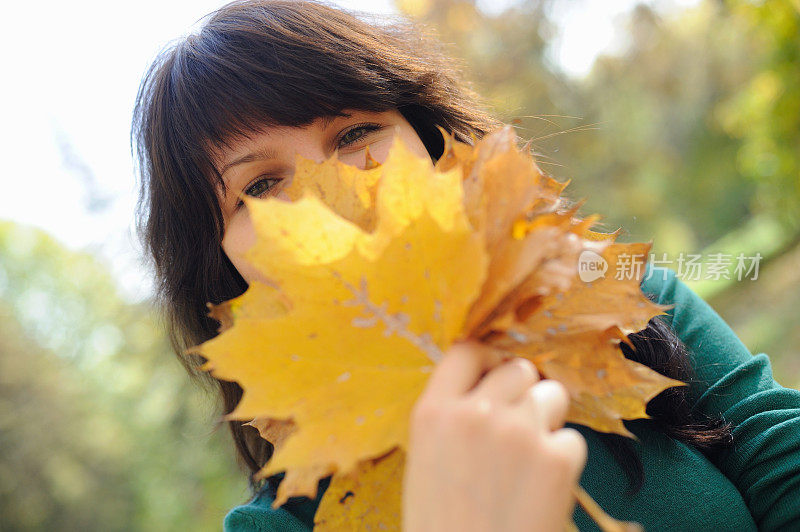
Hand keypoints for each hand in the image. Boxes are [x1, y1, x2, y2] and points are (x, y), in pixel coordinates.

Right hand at [403, 341, 586, 531]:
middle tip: (519, 424)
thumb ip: (453, 415)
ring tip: (529, 460)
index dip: (487, 360)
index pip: (467, 349)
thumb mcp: (427, 459)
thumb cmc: (442, 524)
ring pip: (551, 395)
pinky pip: (571, 438)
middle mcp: (476, 413)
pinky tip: (541, 490)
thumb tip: (491, 384)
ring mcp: (519, 432)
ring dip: (546, 419)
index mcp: (434, 412)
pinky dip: (563, 460)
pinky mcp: (557, 459)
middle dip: (523, 390)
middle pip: (517, 368)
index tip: (495, 374)